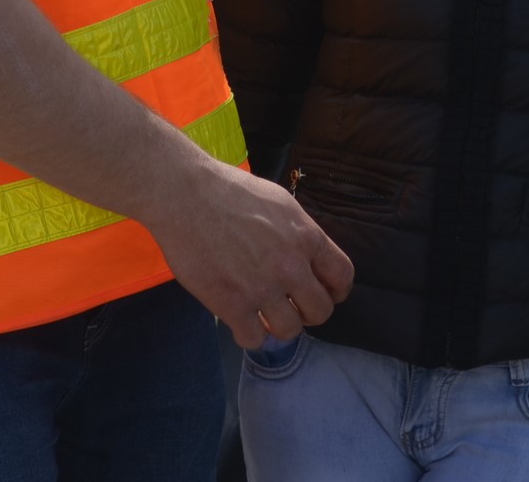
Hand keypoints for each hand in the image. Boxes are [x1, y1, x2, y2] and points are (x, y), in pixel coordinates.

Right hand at [142, 153, 352, 349]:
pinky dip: (249, 334)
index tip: (323, 293)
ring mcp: (261, 288)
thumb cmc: (228, 190)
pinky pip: (254, 339)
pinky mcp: (231, 304)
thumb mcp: (279, 202)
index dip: (335, 291)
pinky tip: (240, 321)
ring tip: (264, 315)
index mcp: (306, 237)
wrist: (185, 195)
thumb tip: (307, 255)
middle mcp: (291, 266)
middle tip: (291, 307)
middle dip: (308, 312)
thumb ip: (298, 233)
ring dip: (279, 326)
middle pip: (321, 310)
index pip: (342, 277)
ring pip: (290, 330)